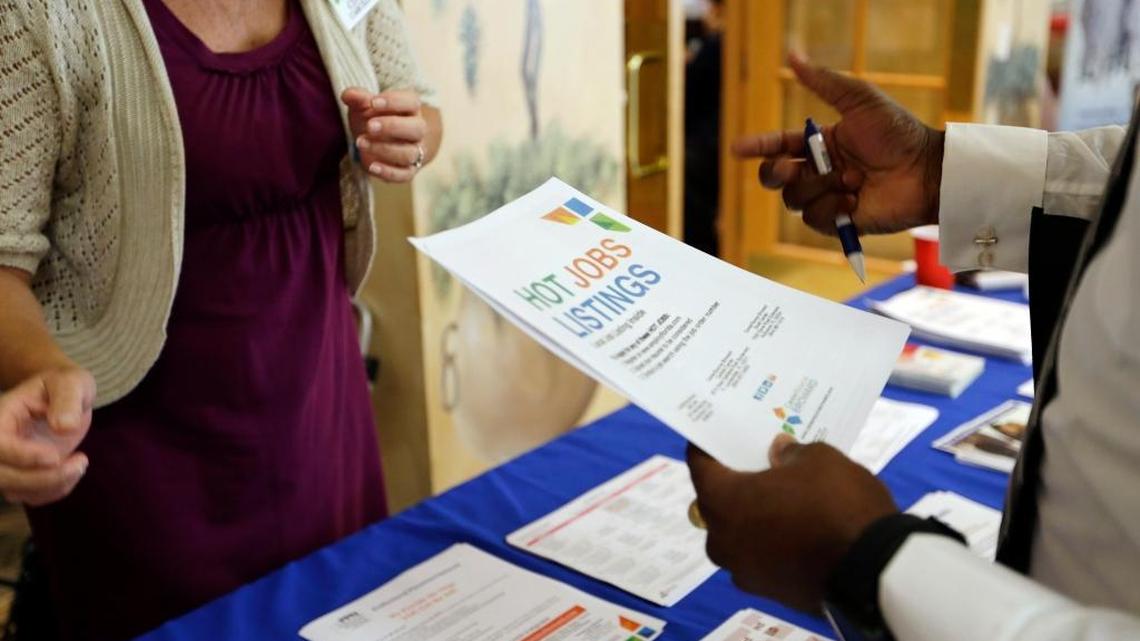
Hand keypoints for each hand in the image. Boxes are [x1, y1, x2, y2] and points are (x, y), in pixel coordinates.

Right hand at [0, 368, 93, 504]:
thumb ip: (67, 399)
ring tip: (81, 462)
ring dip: (53, 485)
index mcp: (1, 417)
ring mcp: (7, 463)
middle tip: (81, 462)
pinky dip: (56, 491)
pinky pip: (32, 496)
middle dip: (42, 478)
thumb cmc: (65, 386)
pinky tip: (75, 469)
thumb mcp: (70, 382)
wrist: (64, 397)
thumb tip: (63, 427)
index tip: (55, 457)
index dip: (22, 456)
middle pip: (2, 475)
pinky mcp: (21, 477)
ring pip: (15, 491)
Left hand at [341, 87, 426, 182]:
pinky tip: (371, 166)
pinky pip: (404, 175)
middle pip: (417, 128)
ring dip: (385, 149)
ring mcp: (415, 151)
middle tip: (369, 126)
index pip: (411, 102)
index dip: (394, 102)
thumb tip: (348, 95)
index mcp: (410, 108)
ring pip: (409, 153)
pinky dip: (388, 173)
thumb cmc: (374, 118)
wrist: (381, 141)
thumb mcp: (365, 106)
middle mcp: (417, 130)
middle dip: (392, 127)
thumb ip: (358, 99)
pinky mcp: (408, 171)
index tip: (373, 102)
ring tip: (361, 143)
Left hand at [687, 435, 896, 613]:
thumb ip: (792, 453)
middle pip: (718, 502)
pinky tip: (799, 526)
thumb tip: (780, 452)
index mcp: (722, 502)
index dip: (708, 445)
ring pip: (740, 533)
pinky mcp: (771, 592)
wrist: (874, 573)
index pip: (700, 465)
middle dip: (736, 481)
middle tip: (758, 462)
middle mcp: (722, 541)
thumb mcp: (820, 460)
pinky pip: (762, 556)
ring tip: (785, 495)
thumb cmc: (837, 504)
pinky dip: (773, 540)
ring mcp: (744, 571)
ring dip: (756, 515)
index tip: (716, 432)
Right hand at [732, 53, 944, 236]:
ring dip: (819, 187)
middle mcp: (820, 171)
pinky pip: (814, 219)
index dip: (757, 147)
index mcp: (820, 144)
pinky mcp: (839, 222)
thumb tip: (793, 56)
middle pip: (776, 177)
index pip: (779, 145)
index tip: (738, 149)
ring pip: (794, 199)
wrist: (925, 171)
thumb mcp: (860, 100)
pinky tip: (854, 199)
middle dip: (776, 173)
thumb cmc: (897, 133)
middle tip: (791, 168)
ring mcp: (828, 198)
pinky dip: (832, 208)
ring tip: (851, 180)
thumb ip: (824, 82)